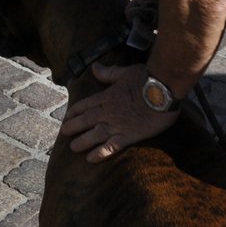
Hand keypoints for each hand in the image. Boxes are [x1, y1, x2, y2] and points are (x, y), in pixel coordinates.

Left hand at [58, 62, 178, 161]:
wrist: (162, 90)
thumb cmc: (147, 79)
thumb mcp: (124, 72)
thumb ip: (108, 72)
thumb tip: (94, 67)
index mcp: (107, 96)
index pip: (86, 104)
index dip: (75, 111)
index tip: (67, 116)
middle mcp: (108, 111)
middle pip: (86, 120)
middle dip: (73, 126)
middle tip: (63, 133)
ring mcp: (117, 125)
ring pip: (94, 135)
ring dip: (82, 141)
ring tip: (73, 147)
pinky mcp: (129, 136)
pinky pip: (110, 147)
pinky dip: (100, 153)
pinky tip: (91, 159)